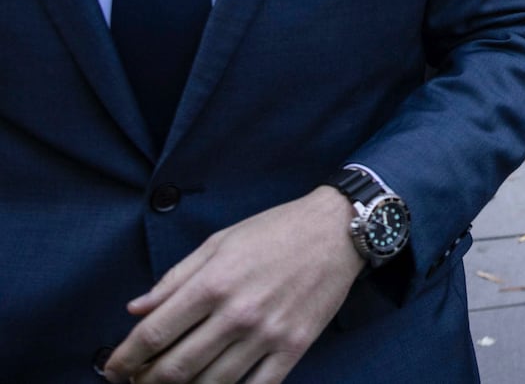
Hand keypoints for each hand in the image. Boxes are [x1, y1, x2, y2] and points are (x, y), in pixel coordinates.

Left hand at [102, 187, 363, 383]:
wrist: (337, 229)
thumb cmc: (275, 231)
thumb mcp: (220, 241)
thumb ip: (175, 277)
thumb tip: (136, 309)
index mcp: (214, 283)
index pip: (154, 333)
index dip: (126, 358)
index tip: (114, 368)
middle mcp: (237, 313)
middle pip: (175, 368)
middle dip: (147, 381)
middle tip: (138, 382)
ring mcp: (267, 334)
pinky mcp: (294, 347)